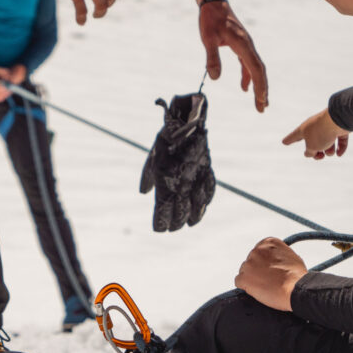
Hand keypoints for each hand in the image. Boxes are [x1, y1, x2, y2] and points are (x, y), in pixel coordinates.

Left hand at [140, 93, 214, 231]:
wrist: (186, 124)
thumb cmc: (166, 141)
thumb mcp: (152, 158)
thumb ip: (147, 177)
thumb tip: (144, 192)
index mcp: (165, 181)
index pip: (163, 209)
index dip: (161, 221)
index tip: (159, 229)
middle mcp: (182, 183)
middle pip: (180, 211)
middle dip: (176, 222)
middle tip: (173, 229)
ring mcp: (196, 179)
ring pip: (197, 205)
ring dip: (193, 217)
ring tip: (189, 224)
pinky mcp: (206, 171)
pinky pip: (208, 191)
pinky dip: (206, 202)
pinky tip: (203, 207)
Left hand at [200, 0, 267, 112]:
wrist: (213, 3)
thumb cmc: (210, 20)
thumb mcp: (207, 39)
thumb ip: (212, 58)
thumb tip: (215, 78)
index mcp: (243, 44)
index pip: (255, 69)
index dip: (259, 86)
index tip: (261, 101)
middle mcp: (248, 45)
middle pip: (259, 71)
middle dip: (262, 90)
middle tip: (262, 108)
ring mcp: (246, 45)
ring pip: (255, 68)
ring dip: (258, 85)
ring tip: (260, 102)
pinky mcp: (241, 45)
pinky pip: (248, 64)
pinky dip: (248, 76)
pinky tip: (244, 87)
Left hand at [234, 237, 306, 311]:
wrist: (295, 288)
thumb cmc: (297, 276)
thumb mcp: (291, 256)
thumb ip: (279, 254)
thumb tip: (276, 259)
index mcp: (267, 243)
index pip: (258, 252)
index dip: (264, 263)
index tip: (270, 270)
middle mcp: (256, 250)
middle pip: (250, 261)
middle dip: (257, 271)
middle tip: (268, 280)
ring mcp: (248, 263)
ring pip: (244, 271)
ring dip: (251, 279)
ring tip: (265, 286)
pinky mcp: (243, 277)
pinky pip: (238, 281)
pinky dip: (245, 287)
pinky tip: (257, 290)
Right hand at [282, 108, 349, 159]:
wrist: (338, 120)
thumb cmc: (321, 133)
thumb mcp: (311, 146)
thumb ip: (310, 152)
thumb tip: (314, 153)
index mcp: (304, 129)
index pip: (294, 136)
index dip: (289, 140)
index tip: (284, 142)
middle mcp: (314, 127)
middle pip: (312, 143)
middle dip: (316, 152)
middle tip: (319, 156)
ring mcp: (328, 128)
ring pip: (327, 144)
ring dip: (329, 151)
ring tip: (330, 151)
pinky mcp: (339, 129)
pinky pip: (339, 141)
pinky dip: (339, 147)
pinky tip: (339, 153)